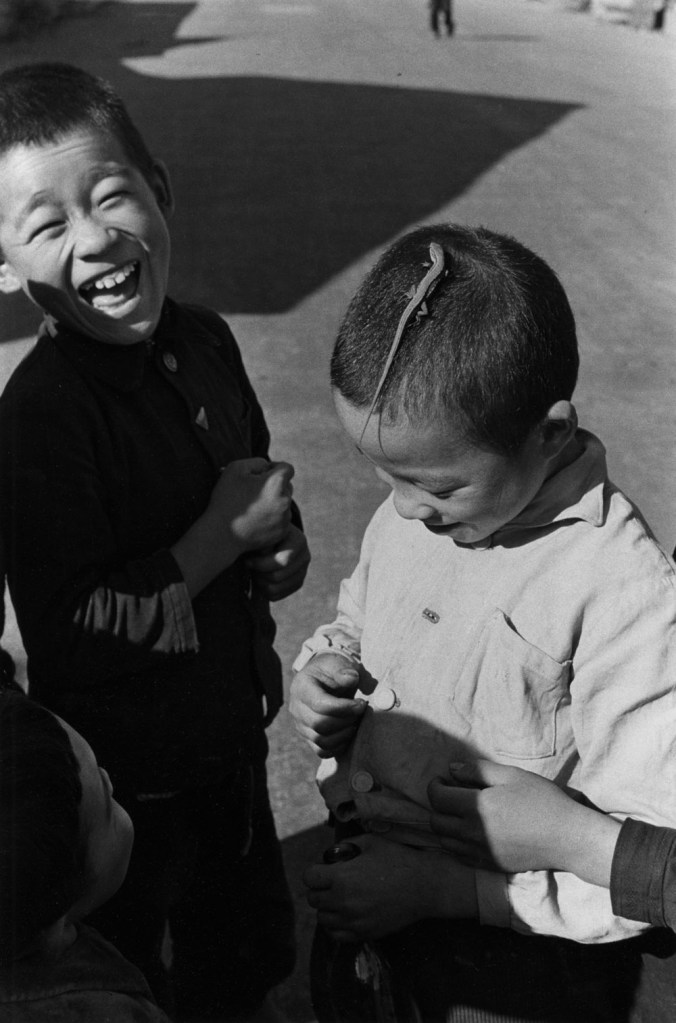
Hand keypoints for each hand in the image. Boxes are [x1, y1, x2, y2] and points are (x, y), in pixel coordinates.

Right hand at [208, 458, 293, 554]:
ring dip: (274, 501)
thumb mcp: (235, 469)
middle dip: (274, 485)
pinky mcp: (282, 531)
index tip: (260, 474)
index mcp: (276, 482)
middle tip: (253, 491)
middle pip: (287, 486)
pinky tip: (255, 519)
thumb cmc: (226, 498)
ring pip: (284, 503)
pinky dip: (273, 517)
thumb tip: (268, 467)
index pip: (287, 468)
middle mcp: (285, 500)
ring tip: (252, 507)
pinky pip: (282, 518)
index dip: (274, 468)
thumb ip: (257, 462)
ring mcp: (285, 518)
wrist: (221, 535)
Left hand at [246, 523, 310, 599]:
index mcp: (298, 541)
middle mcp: (305, 557)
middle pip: (276, 577)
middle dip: (259, 573)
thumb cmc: (264, 533)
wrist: (273, 538)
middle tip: (249, 566)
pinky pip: (275, 596)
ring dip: (259, 582)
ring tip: (254, 572)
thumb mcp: (263, 533)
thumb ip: (262, 543)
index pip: (282, 561)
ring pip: (274, 589)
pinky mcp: (297, 583)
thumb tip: (257, 557)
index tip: (247, 560)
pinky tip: (259, 577)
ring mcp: (302, 572)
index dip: (260, 564)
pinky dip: (263, 590)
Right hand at [289, 652, 365, 757]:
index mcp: (301, 687)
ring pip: (321, 741)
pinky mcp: (308, 737)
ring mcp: (300, 725)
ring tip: (356, 721)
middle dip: (346, 721)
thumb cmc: (332, 670)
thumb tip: (350, 679)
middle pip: (320, 725)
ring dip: (344, 734)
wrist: (324, 678)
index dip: (344, 708)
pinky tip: (350, 732)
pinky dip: (339, 746)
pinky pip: (322, 751)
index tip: (361, 703)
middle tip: (361, 712)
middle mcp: (296, 708)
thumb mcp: (337, 663)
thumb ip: (343, 670)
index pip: (320, 705)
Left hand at [304, 834, 476, 941]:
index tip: (322, 869)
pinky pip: (336, 935)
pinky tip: (345, 914)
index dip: (314, 871)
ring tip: (339, 898)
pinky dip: (335, 925)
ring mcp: (353, 920)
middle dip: (319, 888)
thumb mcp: (371, 842)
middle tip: (331, 882)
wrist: (423, 887)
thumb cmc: (398, 860)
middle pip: (313, 899)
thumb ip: (347, 845)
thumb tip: (334, 853)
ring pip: (322, 919)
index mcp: (342, 877)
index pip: (309, 878)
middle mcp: (343, 901)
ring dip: (326, 907)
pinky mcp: (364, 933)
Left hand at [427, 760, 619, 885]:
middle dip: (437, 806)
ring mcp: (480, 852)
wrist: (567, 838)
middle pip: (435, 822)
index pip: (437, 798)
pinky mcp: (489, 865)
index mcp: (476, 807)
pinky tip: (470, 833)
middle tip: (451, 795)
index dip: (435, 786)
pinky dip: (457, 844)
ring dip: (445, 826)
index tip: (444, 780)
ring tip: (460, 814)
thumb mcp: (512, 776)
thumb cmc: (542, 801)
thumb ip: (478, 770)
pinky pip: (459, 856)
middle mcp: (472, 832)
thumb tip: (451, 769)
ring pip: (445, 841)